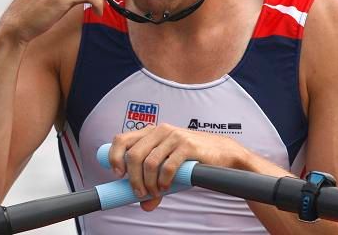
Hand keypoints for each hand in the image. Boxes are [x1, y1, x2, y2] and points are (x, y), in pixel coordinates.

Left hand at [108, 123, 248, 210]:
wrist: (223, 153)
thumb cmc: (192, 158)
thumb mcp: (169, 166)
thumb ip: (155, 182)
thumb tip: (145, 205)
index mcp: (151, 132)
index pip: (122, 139)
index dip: (115, 157)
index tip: (118, 175)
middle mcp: (160, 131)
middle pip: (134, 155)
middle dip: (133, 179)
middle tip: (139, 192)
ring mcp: (174, 136)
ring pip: (149, 162)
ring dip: (148, 183)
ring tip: (154, 192)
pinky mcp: (187, 146)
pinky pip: (167, 167)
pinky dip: (163, 181)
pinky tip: (166, 187)